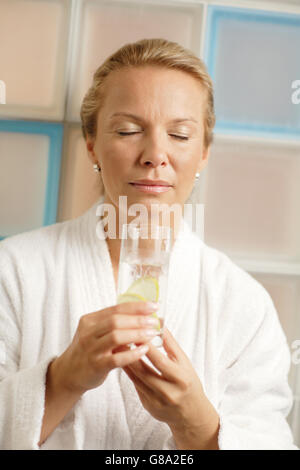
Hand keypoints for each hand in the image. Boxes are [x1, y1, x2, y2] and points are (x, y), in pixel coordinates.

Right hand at [51, 301, 159, 394]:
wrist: (69, 373)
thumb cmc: (89, 350)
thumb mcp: (96, 332)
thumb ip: (113, 324)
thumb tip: (142, 314)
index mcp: (90, 320)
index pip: (116, 308)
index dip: (136, 306)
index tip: (153, 306)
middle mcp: (88, 333)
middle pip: (116, 321)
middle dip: (138, 319)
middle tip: (154, 321)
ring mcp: (91, 349)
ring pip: (116, 337)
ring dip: (137, 334)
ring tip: (152, 334)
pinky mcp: (96, 366)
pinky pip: (116, 358)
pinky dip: (132, 353)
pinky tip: (144, 350)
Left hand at [123, 327, 219, 448]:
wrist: (191, 412)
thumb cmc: (188, 381)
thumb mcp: (184, 362)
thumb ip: (170, 343)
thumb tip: (159, 322)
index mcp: (180, 379)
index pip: (160, 361)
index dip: (147, 347)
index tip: (136, 333)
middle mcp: (169, 392)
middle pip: (145, 371)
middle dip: (131, 354)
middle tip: (120, 338)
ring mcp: (157, 401)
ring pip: (136, 379)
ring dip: (126, 362)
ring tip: (117, 348)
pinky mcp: (148, 406)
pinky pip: (135, 386)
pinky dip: (128, 372)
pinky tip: (122, 360)